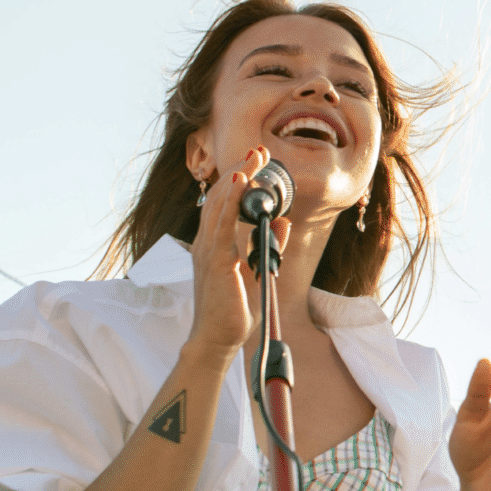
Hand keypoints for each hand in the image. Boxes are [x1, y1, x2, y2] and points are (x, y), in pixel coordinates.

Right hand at [185, 151, 282, 355]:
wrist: (217, 339)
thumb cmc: (234, 308)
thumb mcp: (258, 270)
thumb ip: (267, 244)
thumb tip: (283, 222)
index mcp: (214, 243)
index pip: (224, 202)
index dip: (239, 179)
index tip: (257, 161)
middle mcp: (207, 242)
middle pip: (221, 195)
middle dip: (241, 170)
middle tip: (259, 151)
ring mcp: (209, 250)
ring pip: (220, 204)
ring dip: (237, 177)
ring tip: (253, 156)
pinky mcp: (217, 261)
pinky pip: (223, 225)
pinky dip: (231, 202)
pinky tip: (240, 183)